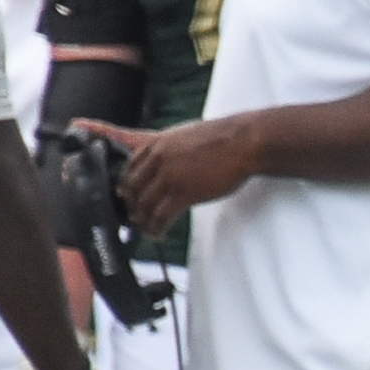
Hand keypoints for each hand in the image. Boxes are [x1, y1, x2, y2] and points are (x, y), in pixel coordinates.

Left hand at [77, 113, 255, 227]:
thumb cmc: (221, 138)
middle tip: (136, 217)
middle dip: (132, 206)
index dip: (126, 185)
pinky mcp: (183, 193)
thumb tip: (162, 163)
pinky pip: (161, 216)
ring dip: (144, 221)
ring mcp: (169, 176)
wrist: (243, 142)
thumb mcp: (184, 135)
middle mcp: (158, 158)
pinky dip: (157, 228)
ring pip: (145, 205)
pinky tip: (159, 233)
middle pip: (133, 188)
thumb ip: (168, 148)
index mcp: (156, 143)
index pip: (129, 167)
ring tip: (148, 229)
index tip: (126, 196)